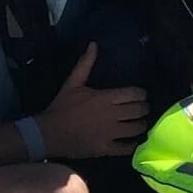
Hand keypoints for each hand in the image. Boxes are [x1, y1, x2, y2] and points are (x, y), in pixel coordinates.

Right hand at [37, 43, 148, 157]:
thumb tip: (93, 44)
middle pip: (139, 111)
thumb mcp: (73, 83)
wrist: (47, 133)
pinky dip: (133, 145)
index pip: (135, 94)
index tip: (141, 95)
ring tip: (140, 123)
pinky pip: (127, 148)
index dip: (142, 94)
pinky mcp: (105, 148)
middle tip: (143, 109)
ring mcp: (109, 133)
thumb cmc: (61, 107)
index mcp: (105, 98)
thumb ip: (85, 64)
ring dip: (142, 125)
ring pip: (137, 129)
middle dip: (145, 109)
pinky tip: (134, 141)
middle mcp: (111, 115)